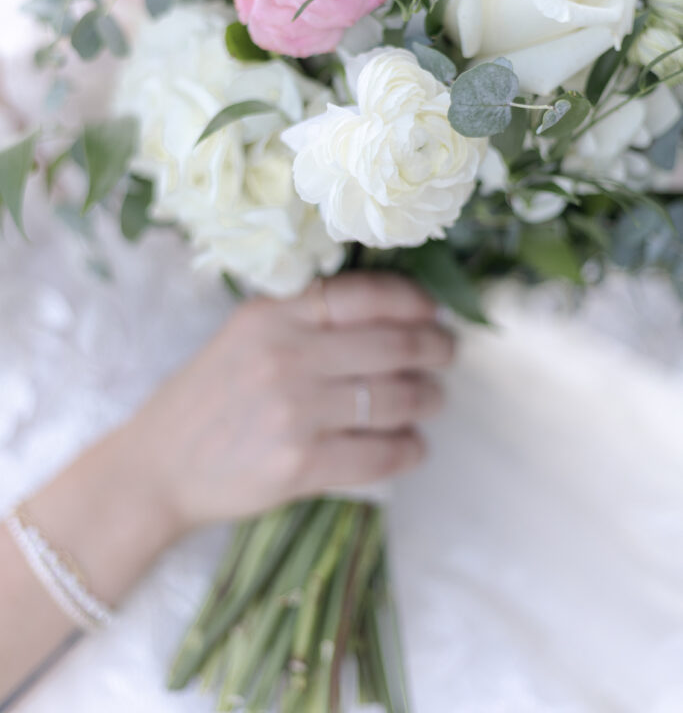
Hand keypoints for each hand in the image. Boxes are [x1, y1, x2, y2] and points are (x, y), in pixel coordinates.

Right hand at [139, 272, 453, 532]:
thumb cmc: (209, 395)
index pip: (363, 295)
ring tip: (433, 399)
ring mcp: (294, 412)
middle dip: (435, 349)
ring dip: (429, 398)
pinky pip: (378, 454)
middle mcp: (286, 355)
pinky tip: (413, 446)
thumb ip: (304, 317)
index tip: (434, 312)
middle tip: (447, 355)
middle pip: (391, 345)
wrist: (158, 466)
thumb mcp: (245, 334)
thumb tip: (390, 313)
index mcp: (273, 314)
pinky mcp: (299, 465)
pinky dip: (408, 450)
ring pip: (394, 398)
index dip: (412, 301)